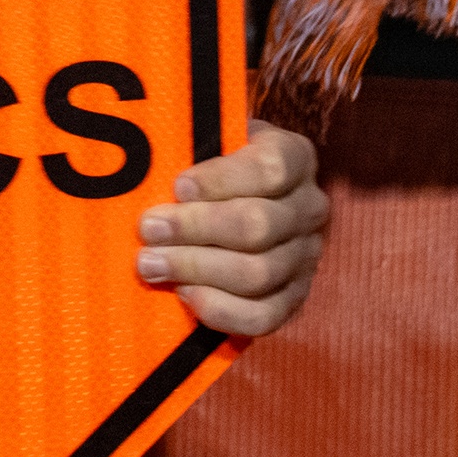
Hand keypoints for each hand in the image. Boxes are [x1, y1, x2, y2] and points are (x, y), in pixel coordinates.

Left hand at [135, 119, 327, 336]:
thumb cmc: (214, 167)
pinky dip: (220, 309)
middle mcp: (309, 208)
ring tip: (150, 263)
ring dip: (195, 269)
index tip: (178, 187)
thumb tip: (154, 153)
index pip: (269, 168)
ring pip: (257, 273)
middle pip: (257, 224)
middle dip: (194, 228)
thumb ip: (194, 143)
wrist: (235, 205)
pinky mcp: (294, 300)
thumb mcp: (212, 140)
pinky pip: (263, 316)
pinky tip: (184, 294)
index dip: (221, 179)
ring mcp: (306, 258)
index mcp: (295, 158)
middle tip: (148, 229)